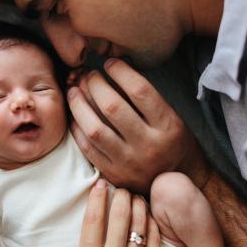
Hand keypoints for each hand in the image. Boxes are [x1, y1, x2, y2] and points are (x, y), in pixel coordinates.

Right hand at [17, 180, 161, 246]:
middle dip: (120, 195)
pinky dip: (151, 223)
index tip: (99, 183)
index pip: (93, 220)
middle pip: (119, 215)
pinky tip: (147, 216)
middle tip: (118, 186)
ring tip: (133, 196)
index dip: (97, 197)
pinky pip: (155, 239)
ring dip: (137, 204)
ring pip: (139, 223)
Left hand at [68, 59, 206, 193]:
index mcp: (168, 126)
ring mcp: (129, 162)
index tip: (110, 63)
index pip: (140, 91)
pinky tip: (75, 114)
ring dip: (79, 105)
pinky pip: (87, 148)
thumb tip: (114, 68)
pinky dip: (77, 127)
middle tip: (89, 75)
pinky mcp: (113, 174)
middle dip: (95, 85)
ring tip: (74, 90)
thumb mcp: (171, 118)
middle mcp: (149, 145)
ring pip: (95, 128)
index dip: (120, 72)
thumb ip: (147, 98)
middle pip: (112, 107)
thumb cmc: (170, 142)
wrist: (173, 182)